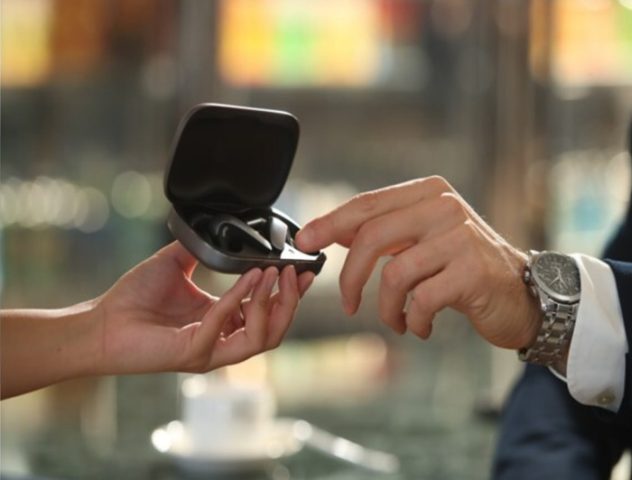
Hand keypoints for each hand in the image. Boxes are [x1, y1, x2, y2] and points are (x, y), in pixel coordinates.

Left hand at [94, 241, 314, 374]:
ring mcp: (210, 351)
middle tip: (294, 271)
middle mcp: (221, 339)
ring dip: (273, 304)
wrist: (100, 322)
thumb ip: (204, 248)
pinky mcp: (194, 355)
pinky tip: (248, 277)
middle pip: (275, 329)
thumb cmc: (133, 299)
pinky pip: (226, 328)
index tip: (302, 268)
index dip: (289, 293)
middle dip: (290, 300)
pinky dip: (240, 300)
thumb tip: (223, 226)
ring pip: (262, 338)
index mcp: (223, 322)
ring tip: (275, 273)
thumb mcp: (177, 264)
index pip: (268, 313)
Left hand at [296, 176, 540, 349]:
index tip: (304, 243)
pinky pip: (420, 299)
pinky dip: (413, 320)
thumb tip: (330, 233)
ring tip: (396, 320)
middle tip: (348, 303)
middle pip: (372, 237)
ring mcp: (461, 237)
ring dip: (385, 308)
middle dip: (350, 276)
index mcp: (428, 192)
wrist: (523, 295)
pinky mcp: (472, 271)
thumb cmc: (464, 268)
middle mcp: (444, 207)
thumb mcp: (423, 240)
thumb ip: (385, 232)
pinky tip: (420, 326)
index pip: (366, 205)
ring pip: (393, 274)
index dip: (329, 224)